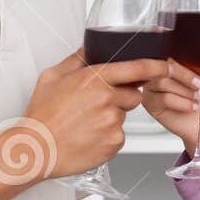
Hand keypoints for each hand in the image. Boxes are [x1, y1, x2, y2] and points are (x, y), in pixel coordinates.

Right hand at [22, 49, 169, 178]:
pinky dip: (107, 136)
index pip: (137, 68)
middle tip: (97, 104)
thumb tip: (89, 49)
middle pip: (134, 95)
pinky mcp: (113, 143)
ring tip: (87, 122)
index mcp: (95, 80)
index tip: (164, 66)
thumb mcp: (52, 77)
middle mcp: (108, 100)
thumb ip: (76, 60)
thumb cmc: (42, 115)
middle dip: (122, 97)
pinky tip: (88, 135)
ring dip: (112, 117)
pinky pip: (119, 135)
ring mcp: (113, 123)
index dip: (155, 66)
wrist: (36, 149)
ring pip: (124, 116)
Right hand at [141, 58, 199, 157]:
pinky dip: (180, 103)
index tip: (198, 73)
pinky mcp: (150, 102)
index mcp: (176, 61)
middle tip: (199, 86)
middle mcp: (162, 72)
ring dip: (185, 93)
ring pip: (163, 82)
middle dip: (185, 78)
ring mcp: (154, 86)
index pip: (169, 50)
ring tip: (194, 98)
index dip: (182, 62)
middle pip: (163, 65)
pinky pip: (162, 98)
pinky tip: (188, 107)